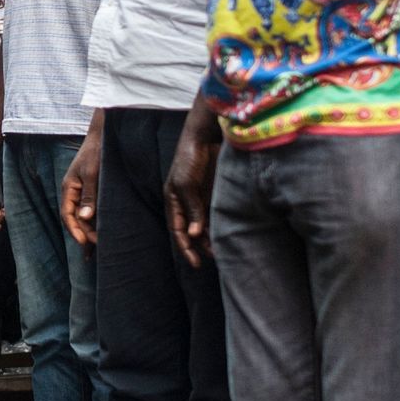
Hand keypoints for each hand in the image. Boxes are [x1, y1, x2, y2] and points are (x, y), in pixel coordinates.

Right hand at [61, 133, 100, 252]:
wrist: (104, 135)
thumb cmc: (96, 152)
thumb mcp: (92, 173)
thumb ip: (89, 195)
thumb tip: (85, 217)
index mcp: (69, 188)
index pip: (67, 215)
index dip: (74, 230)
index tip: (85, 243)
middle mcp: (74, 191)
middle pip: (75, 217)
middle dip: (84, 233)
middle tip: (96, 247)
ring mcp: (83, 190)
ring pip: (83, 214)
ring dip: (89, 228)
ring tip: (98, 245)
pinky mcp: (93, 188)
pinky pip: (92, 207)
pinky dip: (96, 219)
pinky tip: (103, 227)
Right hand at [165, 108, 220, 268]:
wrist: (206, 137)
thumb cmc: (190, 158)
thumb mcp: (187, 184)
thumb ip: (192, 209)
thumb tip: (194, 233)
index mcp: (173, 200)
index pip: (177, 229)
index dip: (185, 247)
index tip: (195, 263)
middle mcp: (185, 202)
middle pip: (191, 230)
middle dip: (199, 246)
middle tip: (213, 259)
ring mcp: (200, 198)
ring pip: (203, 224)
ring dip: (210, 237)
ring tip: (220, 251)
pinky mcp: (213, 193)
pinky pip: (214, 214)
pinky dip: (218, 226)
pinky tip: (226, 234)